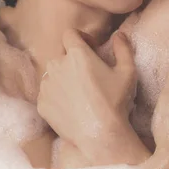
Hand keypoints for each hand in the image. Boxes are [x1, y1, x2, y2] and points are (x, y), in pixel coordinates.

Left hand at [36, 28, 137, 159]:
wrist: (100, 135)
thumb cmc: (115, 102)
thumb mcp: (127, 72)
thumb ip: (123, 48)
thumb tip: (119, 34)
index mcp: (76, 53)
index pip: (70, 34)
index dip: (80, 39)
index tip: (90, 49)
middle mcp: (56, 65)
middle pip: (61, 54)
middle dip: (72, 60)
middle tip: (87, 75)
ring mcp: (46, 85)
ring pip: (52, 74)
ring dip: (63, 78)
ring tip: (79, 93)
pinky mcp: (41, 103)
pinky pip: (47, 93)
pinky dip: (56, 96)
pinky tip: (71, 107)